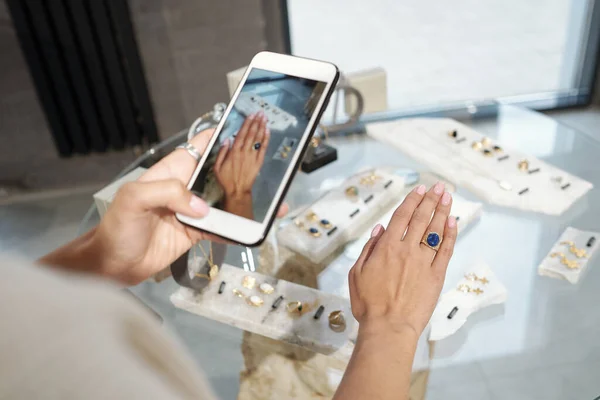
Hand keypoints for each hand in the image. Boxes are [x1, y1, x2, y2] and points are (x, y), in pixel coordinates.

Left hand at [41, 128, 286, 284]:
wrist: (114, 265)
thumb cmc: (118, 227)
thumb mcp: (134, 199)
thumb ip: (167, 193)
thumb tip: (202, 207)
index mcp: (172, 171)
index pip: (200, 147)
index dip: (221, 136)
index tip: (246, 131)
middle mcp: (186, 188)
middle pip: (219, 173)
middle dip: (243, 169)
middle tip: (269, 167)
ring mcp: (193, 211)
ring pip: (224, 201)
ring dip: (245, 201)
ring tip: (272, 202)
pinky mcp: (197, 232)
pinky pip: (222, 227)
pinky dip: (238, 229)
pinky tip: (254, 229)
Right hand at [213, 112, 269, 197]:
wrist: (237, 191)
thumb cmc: (226, 179)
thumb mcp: (217, 166)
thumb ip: (222, 151)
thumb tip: (226, 140)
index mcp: (234, 152)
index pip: (241, 134)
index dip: (247, 123)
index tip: (251, 115)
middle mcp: (244, 152)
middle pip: (251, 134)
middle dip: (256, 122)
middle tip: (260, 113)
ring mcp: (252, 157)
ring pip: (258, 139)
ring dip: (261, 127)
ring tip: (264, 118)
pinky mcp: (258, 162)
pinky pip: (263, 149)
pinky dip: (266, 139)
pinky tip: (267, 132)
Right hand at [348, 182, 456, 337]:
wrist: (389, 327)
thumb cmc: (368, 303)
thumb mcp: (356, 273)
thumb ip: (368, 249)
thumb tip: (380, 229)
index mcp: (386, 248)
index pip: (402, 216)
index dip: (412, 200)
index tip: (420, 188)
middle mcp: (407, 250)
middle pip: (421, 219)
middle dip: (431, 200)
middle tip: (440, 186)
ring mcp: (423, 262)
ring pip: (435, 231)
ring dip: (442, 211)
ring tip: (448, 197)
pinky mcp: (436, 276)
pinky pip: (445, 250)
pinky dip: (450, 235)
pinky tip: (454, 222)